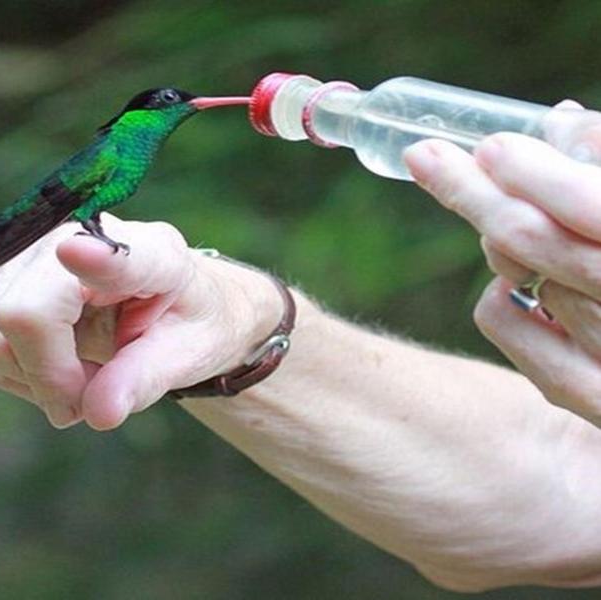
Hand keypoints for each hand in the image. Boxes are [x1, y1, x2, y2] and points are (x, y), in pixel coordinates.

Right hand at [0, 215, 282, 429]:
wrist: (164, 301)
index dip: (97, 261)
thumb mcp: (187, 353)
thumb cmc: (181, 322)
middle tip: (95, 397)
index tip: (75, 253)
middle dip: (50, 378)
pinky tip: (59, 360)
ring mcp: (26, 253)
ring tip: (84, 372)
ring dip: (34, 376)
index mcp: (151, 253)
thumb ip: (146, 378)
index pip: (118, 256)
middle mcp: (77, 236)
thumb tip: (99, 413)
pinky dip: (19, 369)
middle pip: (21, 315)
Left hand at [404, 117, 600, 424]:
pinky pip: (516, 337)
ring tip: (501, 216)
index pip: (594, 207)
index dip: (538, 172)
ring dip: (500, 239)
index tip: (488, 146)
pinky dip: (498, 302)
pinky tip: (510, 285)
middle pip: (539, 242)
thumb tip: (562, 121)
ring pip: (526, 282)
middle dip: (474, 193)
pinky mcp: (597, 404)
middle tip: (425, 157)